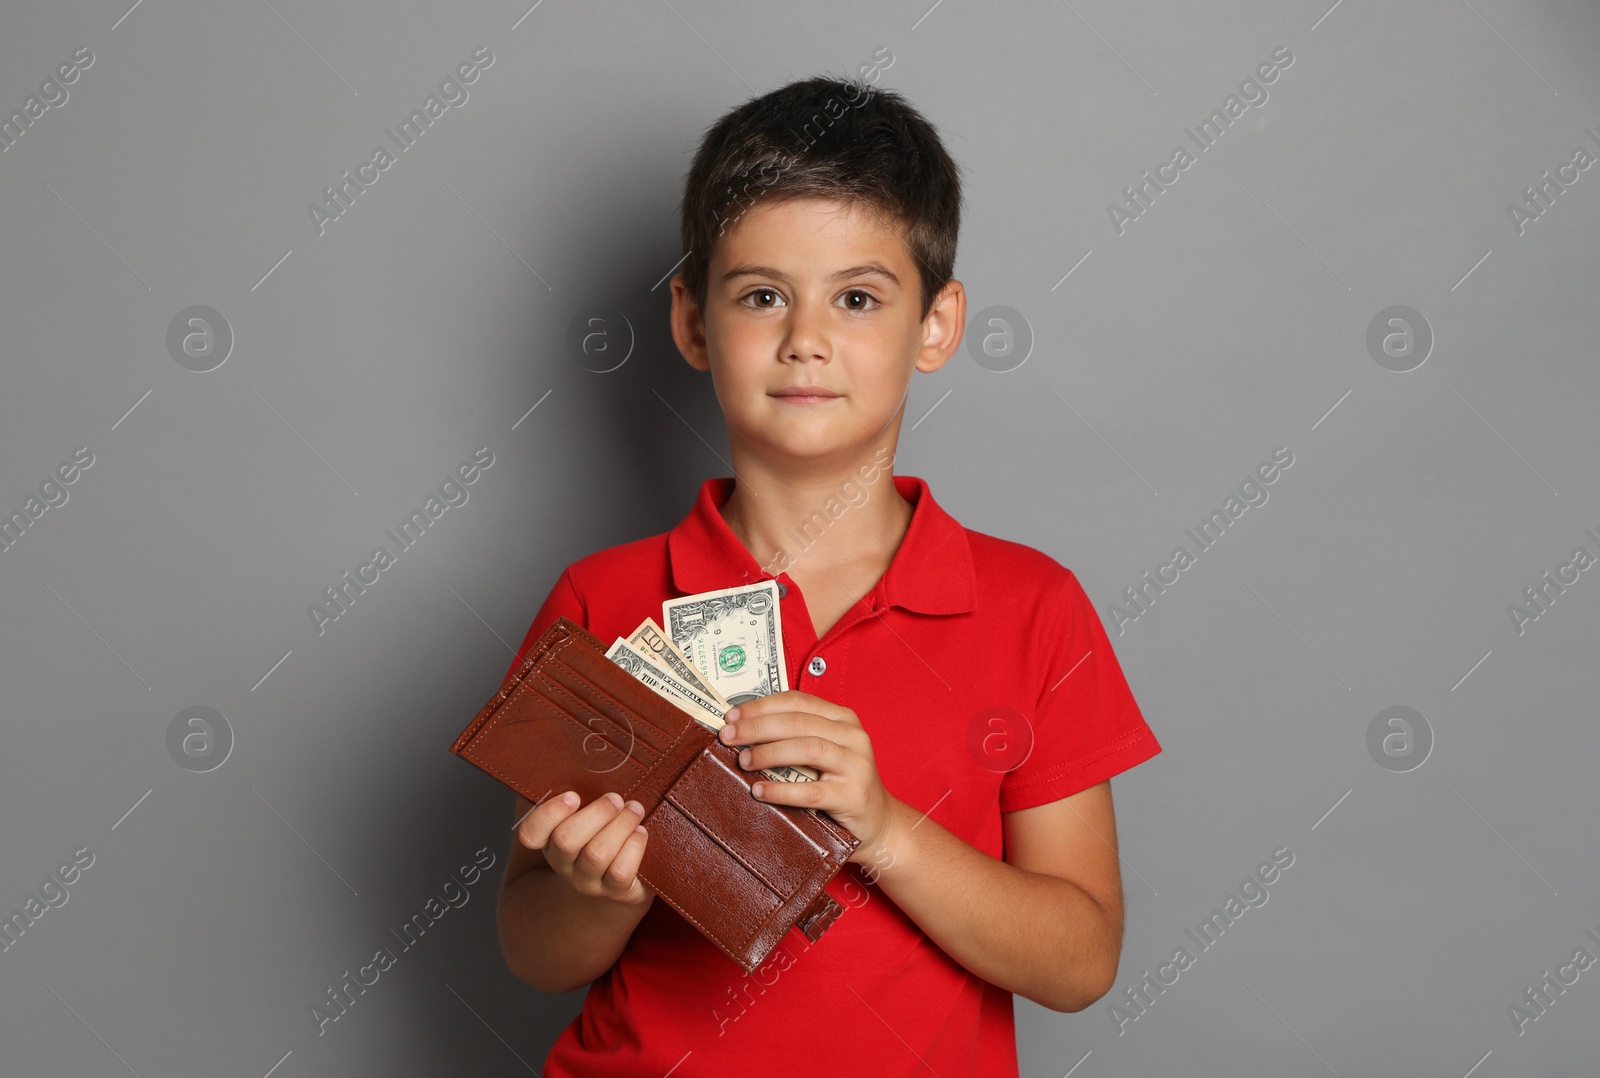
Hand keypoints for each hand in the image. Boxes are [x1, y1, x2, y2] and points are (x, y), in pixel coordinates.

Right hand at [517, 790, 655, 907]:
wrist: (620, 880)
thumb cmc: (601, 833)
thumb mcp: (584, 814)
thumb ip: (575, 791)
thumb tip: (573, 755)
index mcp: (549, 840)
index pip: (530, 833)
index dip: (549, 814)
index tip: (574, 795)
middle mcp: (563, 863)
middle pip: (567, 840)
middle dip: (597, 813)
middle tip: (616, 799)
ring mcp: (587, 881)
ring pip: (597, 853)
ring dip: (620, 825)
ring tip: (634, 810)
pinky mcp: (615, 891)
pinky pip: (620, 871)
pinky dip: (634, 846)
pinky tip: (640, 833)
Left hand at [719, 690, 903, 874]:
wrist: (878, 823)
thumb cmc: (841, 784)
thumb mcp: (825, 752)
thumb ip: (795, 736)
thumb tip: (742, 729)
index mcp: (843, 719)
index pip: (797, 701)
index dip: (761, 706)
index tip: (732, 715)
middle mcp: (853, 736)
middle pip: (798, 722)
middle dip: (757, 727)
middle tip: (728, 736)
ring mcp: (856, 765)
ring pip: (807, 749)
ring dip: (769, 753)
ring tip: (744, 761)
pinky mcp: (853, 796)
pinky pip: (811, 791)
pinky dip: (781, 790)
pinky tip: (759, 790)